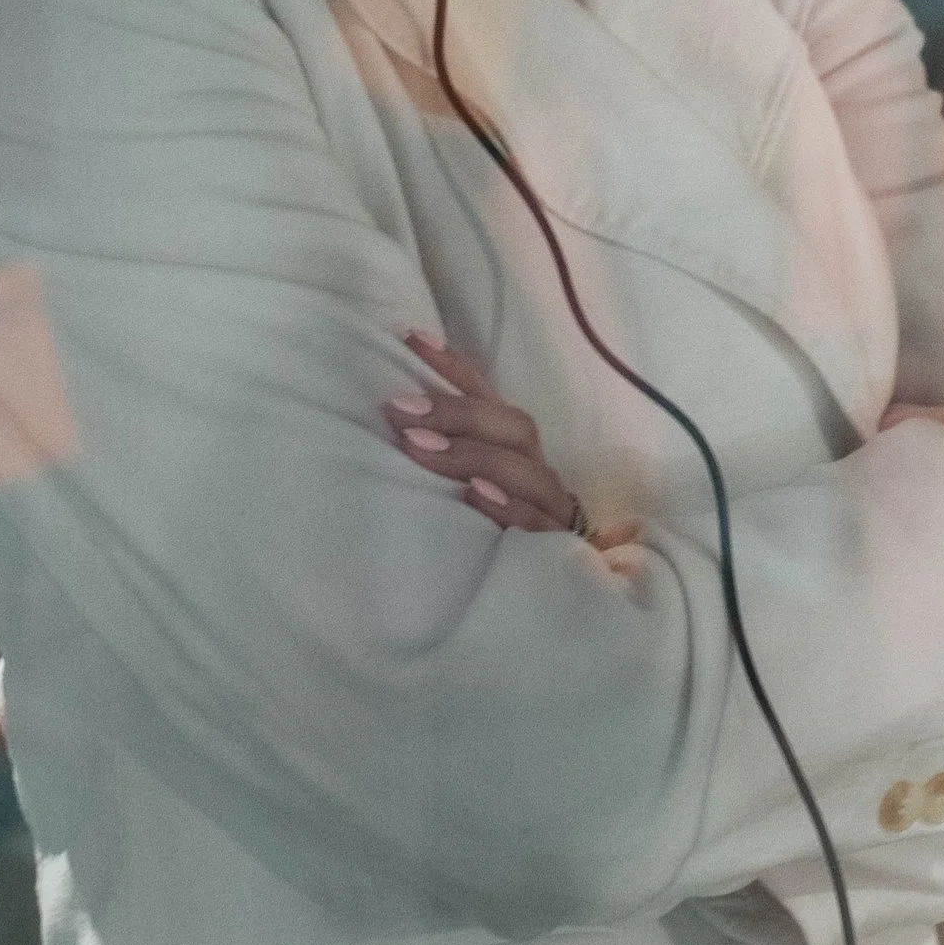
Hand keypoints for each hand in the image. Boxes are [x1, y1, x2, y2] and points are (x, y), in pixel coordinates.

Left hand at [384, 333, 590, 537]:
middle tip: (400, 411)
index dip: (453, 366)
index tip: (409, 339)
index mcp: (513, 450)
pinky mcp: (556, 549)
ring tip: (423, 449)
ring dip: (474, 456)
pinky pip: (540, 525)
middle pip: (515, 427)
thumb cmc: (485, 536)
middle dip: (457, 415)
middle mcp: (536, 471)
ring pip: (529, 472)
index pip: (489, 397)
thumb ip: (436, 454)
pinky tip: (475, 496)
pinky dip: (508, 508)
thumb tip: (387, 417)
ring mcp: (551, 509)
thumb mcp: (458, 491)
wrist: (542, 605)